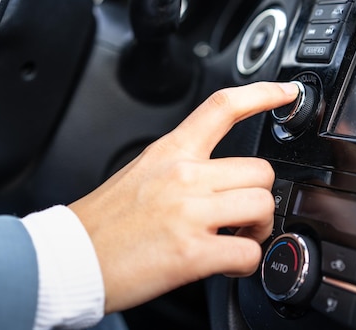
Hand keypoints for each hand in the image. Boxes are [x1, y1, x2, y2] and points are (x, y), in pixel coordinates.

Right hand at [69, 81, 298, 312]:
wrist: (70, 258)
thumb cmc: (103, 221)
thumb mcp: (141, 172)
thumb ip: (183, 167)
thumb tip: (218, 178)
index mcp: (170, 151)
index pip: (223, 107)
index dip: (262, 93)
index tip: (286, 92)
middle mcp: (183, 175)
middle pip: (260, 170)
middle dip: (262, 195)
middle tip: (246, 215)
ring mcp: (189, 212)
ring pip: (262, 205)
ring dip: (260, 227)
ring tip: (238, 238)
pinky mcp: (192, 252)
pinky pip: (249, 253)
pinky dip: (247, 262)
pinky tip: (227, 263)